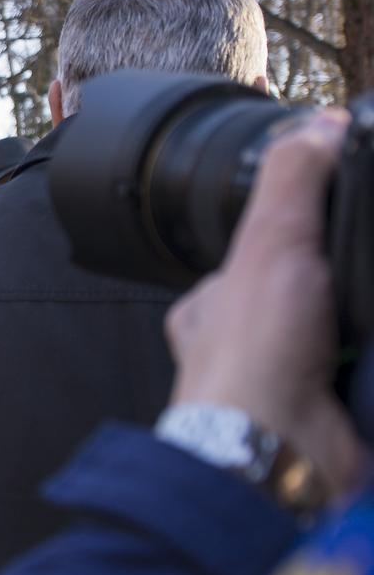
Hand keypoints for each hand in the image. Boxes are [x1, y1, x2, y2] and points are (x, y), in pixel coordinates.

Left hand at [166, 109, 365, 502]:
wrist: (276, 450)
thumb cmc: (253, 354)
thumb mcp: (269, 240)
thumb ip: (293, 179)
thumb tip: (322, 123)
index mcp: (215, 303)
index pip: (265, 251)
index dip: (304, 231)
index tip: (342, 216)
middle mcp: (248, 343)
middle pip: (313, 292)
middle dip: (345, 279)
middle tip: (355, 277)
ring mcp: (292, 380)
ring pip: (345, 329)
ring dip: (365, 317)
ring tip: (365, 316)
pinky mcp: (334, 409)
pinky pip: (366, 365)